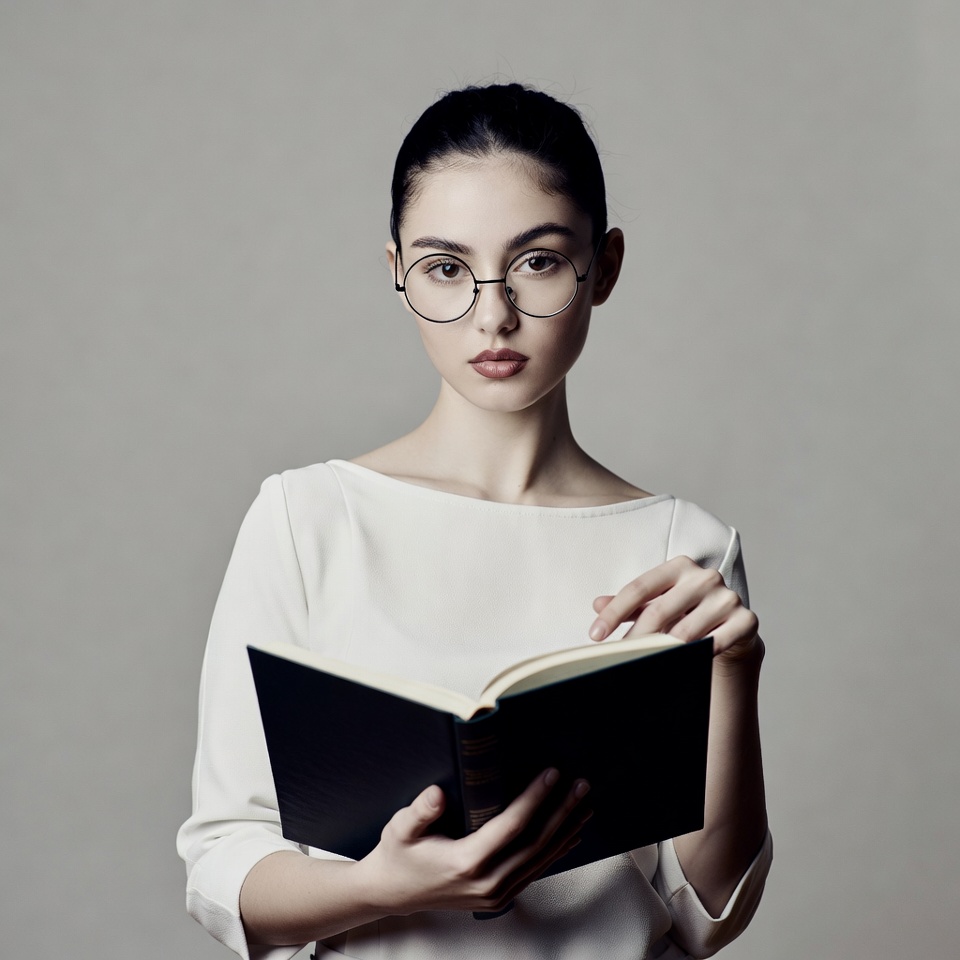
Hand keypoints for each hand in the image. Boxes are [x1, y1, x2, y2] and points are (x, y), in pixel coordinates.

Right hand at [355, 769, 589, 916]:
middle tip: (581, 784)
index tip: (551, 774)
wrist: (392, 893)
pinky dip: (555, 851)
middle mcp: (486, 883)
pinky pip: (534, 871)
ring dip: (565, 830)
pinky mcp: (498, 897)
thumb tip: (437, 794)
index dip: (534, 798)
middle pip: (535, 844)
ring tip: (584, 804)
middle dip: (562, 811)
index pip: (511, 827)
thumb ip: (419, 811)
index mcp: (465, 863)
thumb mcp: (400, 828)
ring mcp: (495, 894)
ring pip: (540, 860)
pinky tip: (569, 834)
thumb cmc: (398, 854)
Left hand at [588, 555, 760, 664]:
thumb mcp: (658, 604)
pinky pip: (713, 644)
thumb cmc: (688, 613)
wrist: (733, 629)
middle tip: (616, 658)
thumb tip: (597, 604)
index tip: (595, 634)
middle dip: (633, 638)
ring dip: (660, 652)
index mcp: (680, 566)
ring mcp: (727, 598)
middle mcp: (705, 577)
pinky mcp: (745, 621)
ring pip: (683, 632)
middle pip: (659, 611)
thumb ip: (630, 604)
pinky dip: (693, 657)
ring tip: (641, 664)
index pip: (639, 588)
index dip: (613, 612)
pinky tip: (678, 665)